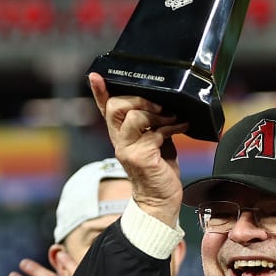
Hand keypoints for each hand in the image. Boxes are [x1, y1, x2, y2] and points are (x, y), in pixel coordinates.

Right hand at [88, 73, 185, 226]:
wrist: (161, 200)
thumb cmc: (158, 169)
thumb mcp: (154, 139)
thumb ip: (151, 122)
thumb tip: (162, 102)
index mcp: (120, 134)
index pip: (105, 109)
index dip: (99, 92)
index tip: (96, 76)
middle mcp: (119, 140)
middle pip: (116, 107)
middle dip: (139, 99)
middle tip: (158, 105)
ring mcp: (128, 149)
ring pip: (133, 116)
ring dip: (157, 114)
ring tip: (172, 119)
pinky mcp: (141, 157)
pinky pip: (153, 132)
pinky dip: (170, 127)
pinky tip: (180, 127)